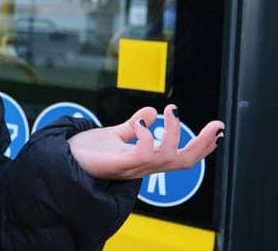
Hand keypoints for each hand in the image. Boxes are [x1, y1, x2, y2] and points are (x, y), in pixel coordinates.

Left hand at [67, 104, 223, 180]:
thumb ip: (133, 126)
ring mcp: (132, 167)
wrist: (60, 160)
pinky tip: (141, 123)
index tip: (217, 131)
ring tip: (170, 112)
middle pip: (184, 162)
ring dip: (175, 133)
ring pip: (168, 158)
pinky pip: (143, 154)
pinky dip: (147, 136)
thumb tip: (151, 111)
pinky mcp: (119, 165)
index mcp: (146, 160)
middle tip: (217, 125)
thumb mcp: (114, 134)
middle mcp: (143, 166)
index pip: (180, 157)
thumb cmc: (86, 152)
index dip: (201, 147)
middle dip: (203, 144)